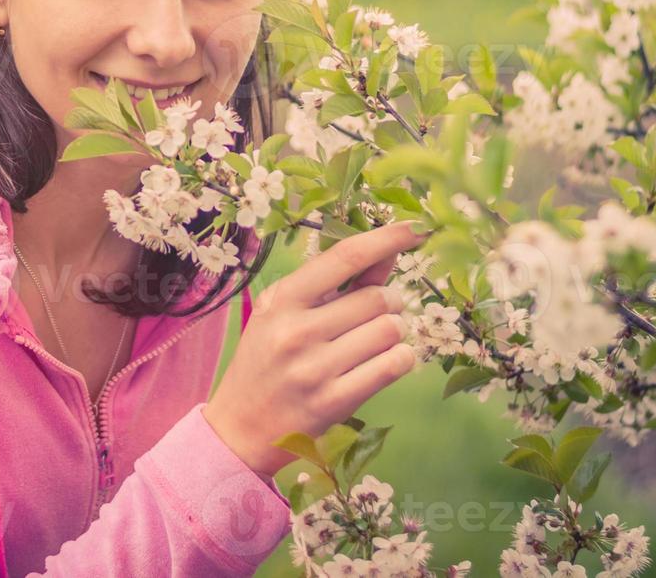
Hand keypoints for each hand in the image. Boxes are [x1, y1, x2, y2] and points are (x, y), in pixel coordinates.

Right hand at [203, 221, 429, 476]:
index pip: (344, 258)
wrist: (240, 426)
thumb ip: (334, 283)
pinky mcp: (335, 401)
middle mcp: (297, 331)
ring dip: (395, 331)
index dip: (385, 239)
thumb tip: (387, 252)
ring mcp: (316, 369)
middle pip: (377, 298)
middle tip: (381, 311)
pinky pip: (393, 366)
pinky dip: (401, 358)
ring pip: (390, 331)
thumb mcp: (284, 312)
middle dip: (391, 301)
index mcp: (282, 300)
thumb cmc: (266, 360)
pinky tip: (386, 360)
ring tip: (377, 339)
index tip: (415, 228)